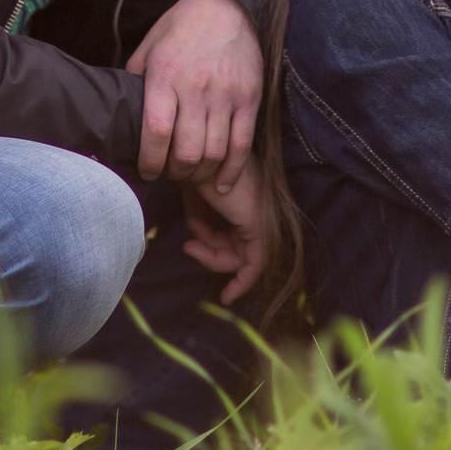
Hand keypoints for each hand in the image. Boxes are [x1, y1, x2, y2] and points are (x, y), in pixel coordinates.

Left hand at [127, 0, 262, 190]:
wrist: (224, 6)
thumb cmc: (179, 30)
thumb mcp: (148, 50)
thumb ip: (136, 84)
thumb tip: (121, 118)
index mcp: (165, 76)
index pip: (156, 132)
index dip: (150, 162)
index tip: (147, 172)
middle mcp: (196, 88)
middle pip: (187, 151)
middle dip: (176, 173)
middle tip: (171, 173)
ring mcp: (226, 94)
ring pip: (215, 152)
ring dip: (201, 174)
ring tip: (192, 174)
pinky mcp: (249, 97)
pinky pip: (242, 144)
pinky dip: (232, 170)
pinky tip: (221, 183)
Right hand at [178, 165, 269, 304]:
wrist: (199, 153)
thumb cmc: (195, 166)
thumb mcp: (196, 193)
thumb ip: (199, 214)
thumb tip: (196, 237)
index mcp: (246, 193)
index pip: (238, 232)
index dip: (218, 249)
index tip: (197, 255)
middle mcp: (259, 205)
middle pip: (241, 245)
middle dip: (212, 254)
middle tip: (188, 246)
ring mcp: (262, 215)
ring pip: (246, 256)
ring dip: (215, 258)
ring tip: (191, 244)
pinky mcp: (259, 225)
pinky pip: (256, 264)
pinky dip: (243, 281)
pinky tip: (227, 295)